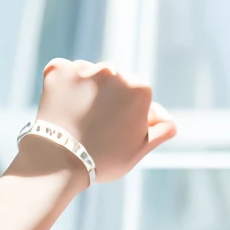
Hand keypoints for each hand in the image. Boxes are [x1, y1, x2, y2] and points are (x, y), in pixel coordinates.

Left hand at [28, 60, 175, 182]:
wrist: (58, 161)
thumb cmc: (103, 159)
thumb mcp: (139, 150)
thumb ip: (160, 131)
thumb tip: (170, 123)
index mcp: (140, 89)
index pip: (138, 93)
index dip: (129, 111)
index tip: (117, 128)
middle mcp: (115, 71)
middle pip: (115, 79)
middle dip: (109, 95)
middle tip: (96, 122)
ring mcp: (85, 68)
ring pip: (89, 74)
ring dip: (86, 87)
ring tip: (77, 115)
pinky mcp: (58, 69)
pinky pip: (63, 70)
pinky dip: (63, 83)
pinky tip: (62, 104)